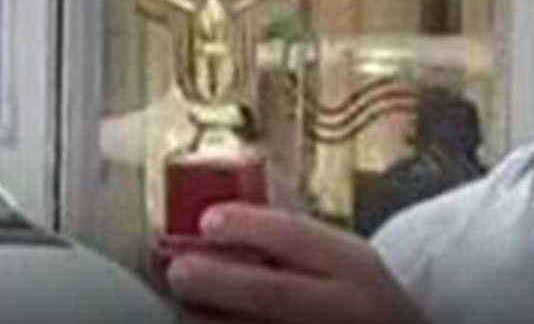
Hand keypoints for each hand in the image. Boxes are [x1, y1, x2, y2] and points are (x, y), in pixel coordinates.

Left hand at [164, 204, 425, 323]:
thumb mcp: (341, 261)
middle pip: (273, 294)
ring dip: (214, 320)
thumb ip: (291, 244)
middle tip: (178, 271)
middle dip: (219, 281)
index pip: (296, 236)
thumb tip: (210, 226)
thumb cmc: (355, 299)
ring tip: (185, 308)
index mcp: (355, 266)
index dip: (247, 225)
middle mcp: (346, 308)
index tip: (207, 220)